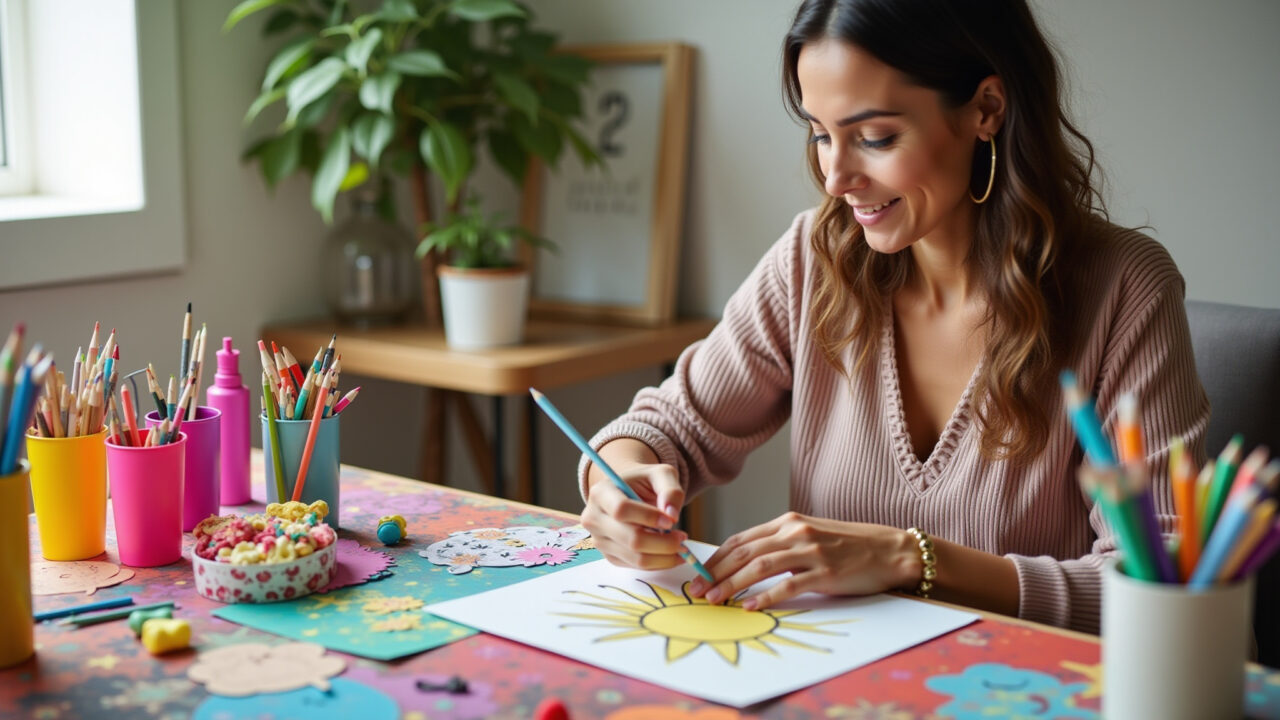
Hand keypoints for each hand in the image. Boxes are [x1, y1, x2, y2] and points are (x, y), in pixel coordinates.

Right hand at [580, 460, 687, 570]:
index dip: (648, 517)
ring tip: (681, 546)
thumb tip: (672, 514)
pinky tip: (670, 553)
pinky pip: (637, 566)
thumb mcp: (660, 474)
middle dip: (663, 542)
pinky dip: (659, 563)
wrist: (630, 493)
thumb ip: (670, 489)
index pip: (621, 510)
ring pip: (636, 558)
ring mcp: (599, 540)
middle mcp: (594, 518)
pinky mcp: (610, 556)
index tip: (671, 520)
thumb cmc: (643, 483)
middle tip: (683, 537)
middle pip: (631, 539)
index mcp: (601, 492)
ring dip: (664, 556)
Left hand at [686, 512, 918, 610]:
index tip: (697, 574)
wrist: (891, 550)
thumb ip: (781, 545)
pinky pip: (789, 585)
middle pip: (745, 552)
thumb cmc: (849, 546)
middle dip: (715, 572)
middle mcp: (796, 532)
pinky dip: (766, 596)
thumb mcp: (810, 537)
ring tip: (714, 600)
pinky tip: (750, 607)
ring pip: (760, 566)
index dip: (715, 557)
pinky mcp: (826, 572)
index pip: (741, 539)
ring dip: (733, 584)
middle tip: (696, 591)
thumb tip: (746, 565)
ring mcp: (811, 551)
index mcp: (788, 522)